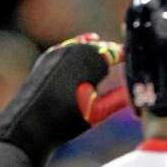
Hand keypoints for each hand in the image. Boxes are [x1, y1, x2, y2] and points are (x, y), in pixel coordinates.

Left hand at [0, 32, 126, 166]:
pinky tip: (86, 43)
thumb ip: (118, 98)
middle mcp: (74, 51)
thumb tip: (136, 92)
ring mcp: (59, 51)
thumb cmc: (67, 120)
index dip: (124, 55)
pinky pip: (68, 46)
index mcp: (90, 62)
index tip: (134, 59)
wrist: (30, 122)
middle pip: (99, 46)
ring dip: (94, 47)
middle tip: (122, 55)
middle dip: (110, 51)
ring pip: (83, 44)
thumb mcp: (98, 112)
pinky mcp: (48, 56)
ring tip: (105, 51)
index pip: (113, 53)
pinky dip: (78, 46)